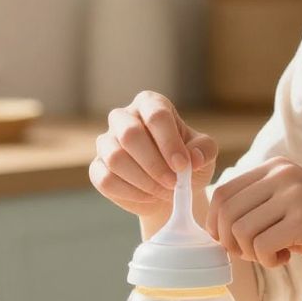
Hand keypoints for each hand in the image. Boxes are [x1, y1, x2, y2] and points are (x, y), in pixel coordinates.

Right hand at [89, 92, 217, 216]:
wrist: (170, 189)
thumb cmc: (186, 163)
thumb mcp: (204, 153)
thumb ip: (204, 150)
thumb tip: (193, 157)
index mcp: (150, 104)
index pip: (156, 115)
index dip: (170, 142)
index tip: (183, 165)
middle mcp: (124, 117)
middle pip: (130, 134)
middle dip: (154, 164)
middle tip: (173, 183)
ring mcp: (106, 141)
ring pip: (115, 158)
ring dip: (144, 180)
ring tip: (164, 191)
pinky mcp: (97, 167)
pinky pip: (106, 179)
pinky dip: (131, 193)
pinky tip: (148, 196)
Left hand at [206, 157, 301, 270]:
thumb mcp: (290, 207)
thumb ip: (257, 209)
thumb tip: (214, 229)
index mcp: (276, 167)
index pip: (224, 192)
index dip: (217, 223)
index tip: (232, 243)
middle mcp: (282, 174)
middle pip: (226, 211)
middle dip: (230, 241)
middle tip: (253, 253)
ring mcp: (294, 194)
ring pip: (240, 230)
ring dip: (251, 253)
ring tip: (275, 254)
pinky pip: (260, 245)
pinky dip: (268, 260)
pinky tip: (287, 257)